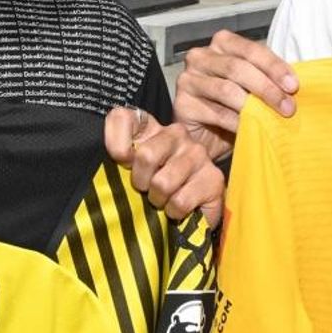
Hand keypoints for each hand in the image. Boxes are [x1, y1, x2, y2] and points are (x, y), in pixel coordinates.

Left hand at [105, 107, 224, 226]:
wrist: (191, 214)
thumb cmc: (153, 189)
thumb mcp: (127, 172)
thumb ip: (118, 154)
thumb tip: (120, 156)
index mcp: (151, 127)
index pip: (121, 118)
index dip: (116, 146)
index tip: (124, 164)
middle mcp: (177, 133)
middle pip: (146, 155)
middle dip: (141, 182)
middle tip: (147, 189)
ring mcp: (198, 154)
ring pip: (163, 183)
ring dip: (158, 200)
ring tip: (163, 199)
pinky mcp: (214, 178)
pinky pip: (180, 201)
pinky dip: (174, 212)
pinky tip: (177, 209)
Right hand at [174, 30, 298, 160]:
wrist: (208, 136)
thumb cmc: (233, 107)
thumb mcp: (253, 87)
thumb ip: (268, 79)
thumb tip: (294, 86)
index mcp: (222, 44)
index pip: (250, 49)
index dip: (274, 66)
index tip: (293, 86)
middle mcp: (201, 56)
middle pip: (237, 68)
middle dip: (267, 88)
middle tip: (288, 107)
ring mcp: (188, 79)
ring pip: (226, 89)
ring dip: (254, 106)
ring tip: (272, 119)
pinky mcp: (182, 104)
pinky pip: (215, 113)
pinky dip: (237, 122)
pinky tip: (250, 129)